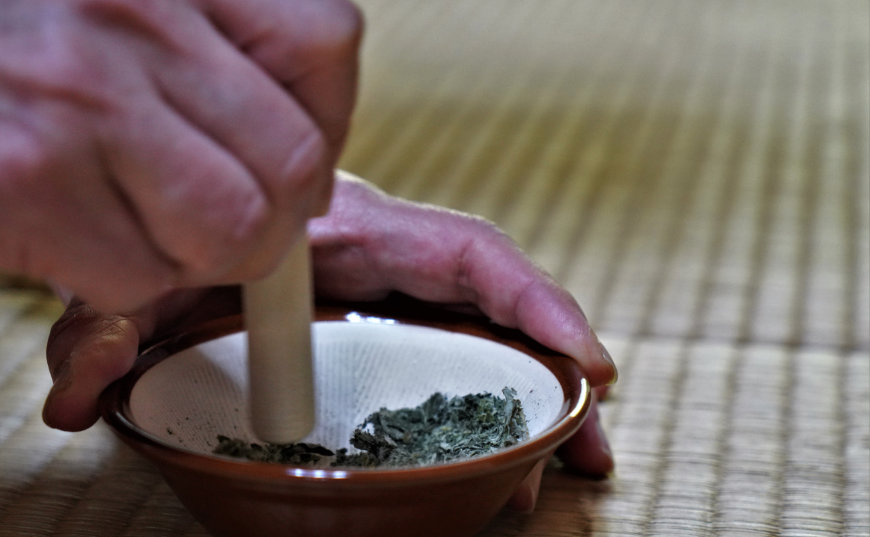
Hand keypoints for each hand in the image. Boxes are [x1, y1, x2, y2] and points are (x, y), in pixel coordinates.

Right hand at [0, 0, 361, 312]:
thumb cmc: (23, 36)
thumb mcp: (131, 7)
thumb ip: (218, 56)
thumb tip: (305, 170)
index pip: (324, 44)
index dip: (324, 120)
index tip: (292, 153)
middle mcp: (133, 14)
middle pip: (294, 158)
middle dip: (276, 215)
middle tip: (231, 219)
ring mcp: (79, 97)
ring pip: (232, 228)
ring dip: (204, 252)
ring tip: (151, 225)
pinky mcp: (22, 180)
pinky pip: (141, 273)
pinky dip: (124, 275)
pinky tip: (79, 232)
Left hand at [44, 171, 615, 510]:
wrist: (203, 219)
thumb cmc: (194, 236)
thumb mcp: (155, 277)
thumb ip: (116, 321)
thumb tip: (82, 393)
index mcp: (359, 236)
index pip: (466, 253)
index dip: (535, 300)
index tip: (584, 358)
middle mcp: (396, 271)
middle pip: (499, 312)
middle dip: (556, 373)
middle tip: (590, 441)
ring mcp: (399, 306)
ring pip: (489, 346)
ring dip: (535, 405)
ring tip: (572, 467)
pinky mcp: (393, 337)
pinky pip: (457, 367)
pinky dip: (492, 412)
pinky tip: (507, 465)